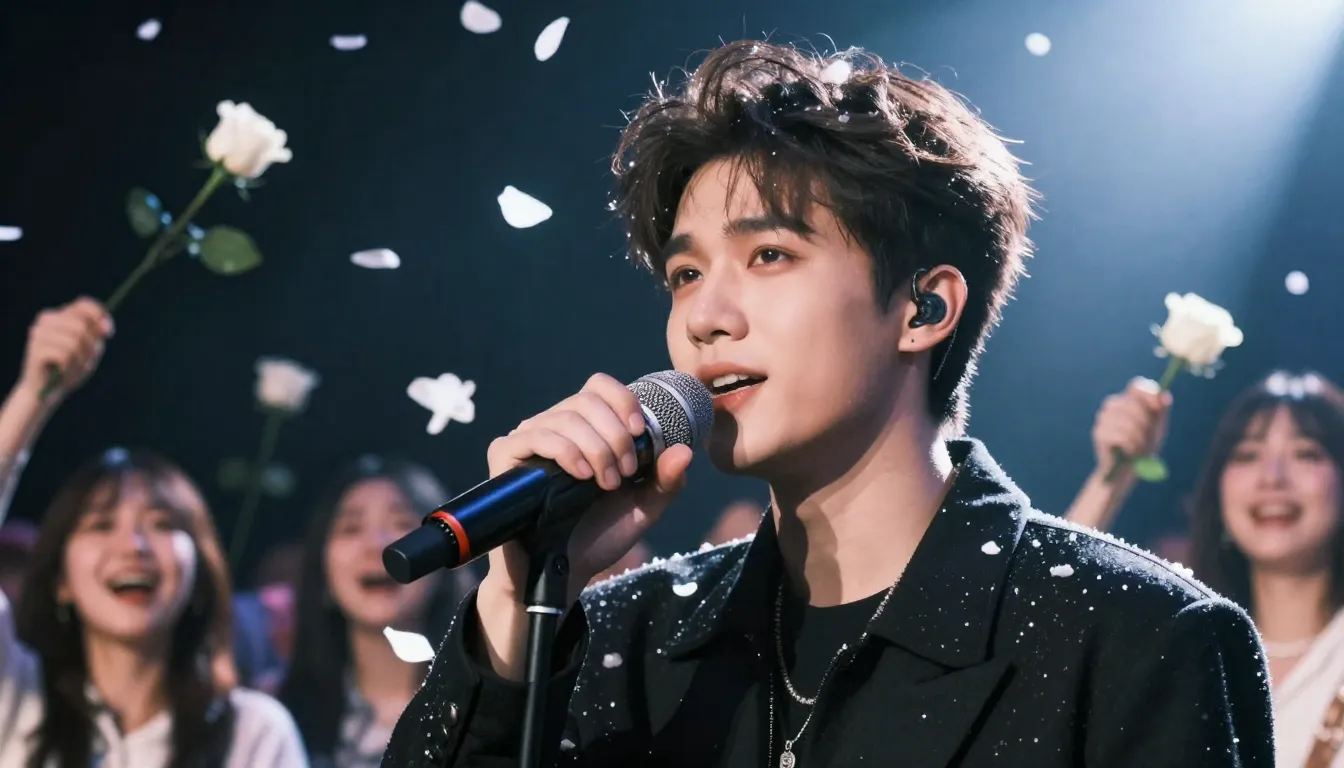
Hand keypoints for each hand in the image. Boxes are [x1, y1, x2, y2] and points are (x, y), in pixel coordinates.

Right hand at [16, 298, 113, 401]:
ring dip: (80, 359)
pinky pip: (66, 355)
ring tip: (71, 367)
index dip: (100, 316)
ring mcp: (38, 333)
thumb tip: (104, 327)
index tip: (109, 333)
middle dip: (89, 346)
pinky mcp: (35, 349)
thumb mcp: (88, 349)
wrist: (45, 392)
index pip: (83, 304)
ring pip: (75, 341)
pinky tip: (61, 371)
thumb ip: (96, 335)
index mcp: (59, 315)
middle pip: (81, 325)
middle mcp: (46, 319)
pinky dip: (70, 366)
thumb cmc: (69, 368)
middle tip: (84, 360)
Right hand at [482, 372, 692, 599]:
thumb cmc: (598, 536)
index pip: (599, 386)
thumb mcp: (643, 508)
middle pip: (587, 401)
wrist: (564, 573)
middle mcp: (554, 427)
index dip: (623, 400)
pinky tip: (581, 476)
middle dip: (616, 437)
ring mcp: (527, 439)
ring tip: (606, 484)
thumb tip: (685, 450)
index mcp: (585, 429)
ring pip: (566, 418)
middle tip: (624, 475)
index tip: (639, 432)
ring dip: (597, 449)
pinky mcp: (504, 456)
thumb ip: (666, 480)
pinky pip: (536, 435)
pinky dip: (566, 451)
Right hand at [1093, 378, 1171, 475]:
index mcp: (1128, 400)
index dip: (1148, 394)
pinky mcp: (1099, 433)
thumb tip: (1165, 396)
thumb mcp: (1156, 427)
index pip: (1136, 385)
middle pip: (1134, 404)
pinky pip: (1120, 436)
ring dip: (1139, 438)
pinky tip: (1129, 452)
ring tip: (1139, 448)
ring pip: (1128, 421)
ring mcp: (1103, 418)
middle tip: (1147, 438)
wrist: (1127, 469)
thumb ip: (1160, 411)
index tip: (1158, 407)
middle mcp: (1113, 405)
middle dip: (1146, 423)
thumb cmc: (1143, 446)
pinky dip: (1131, 446)